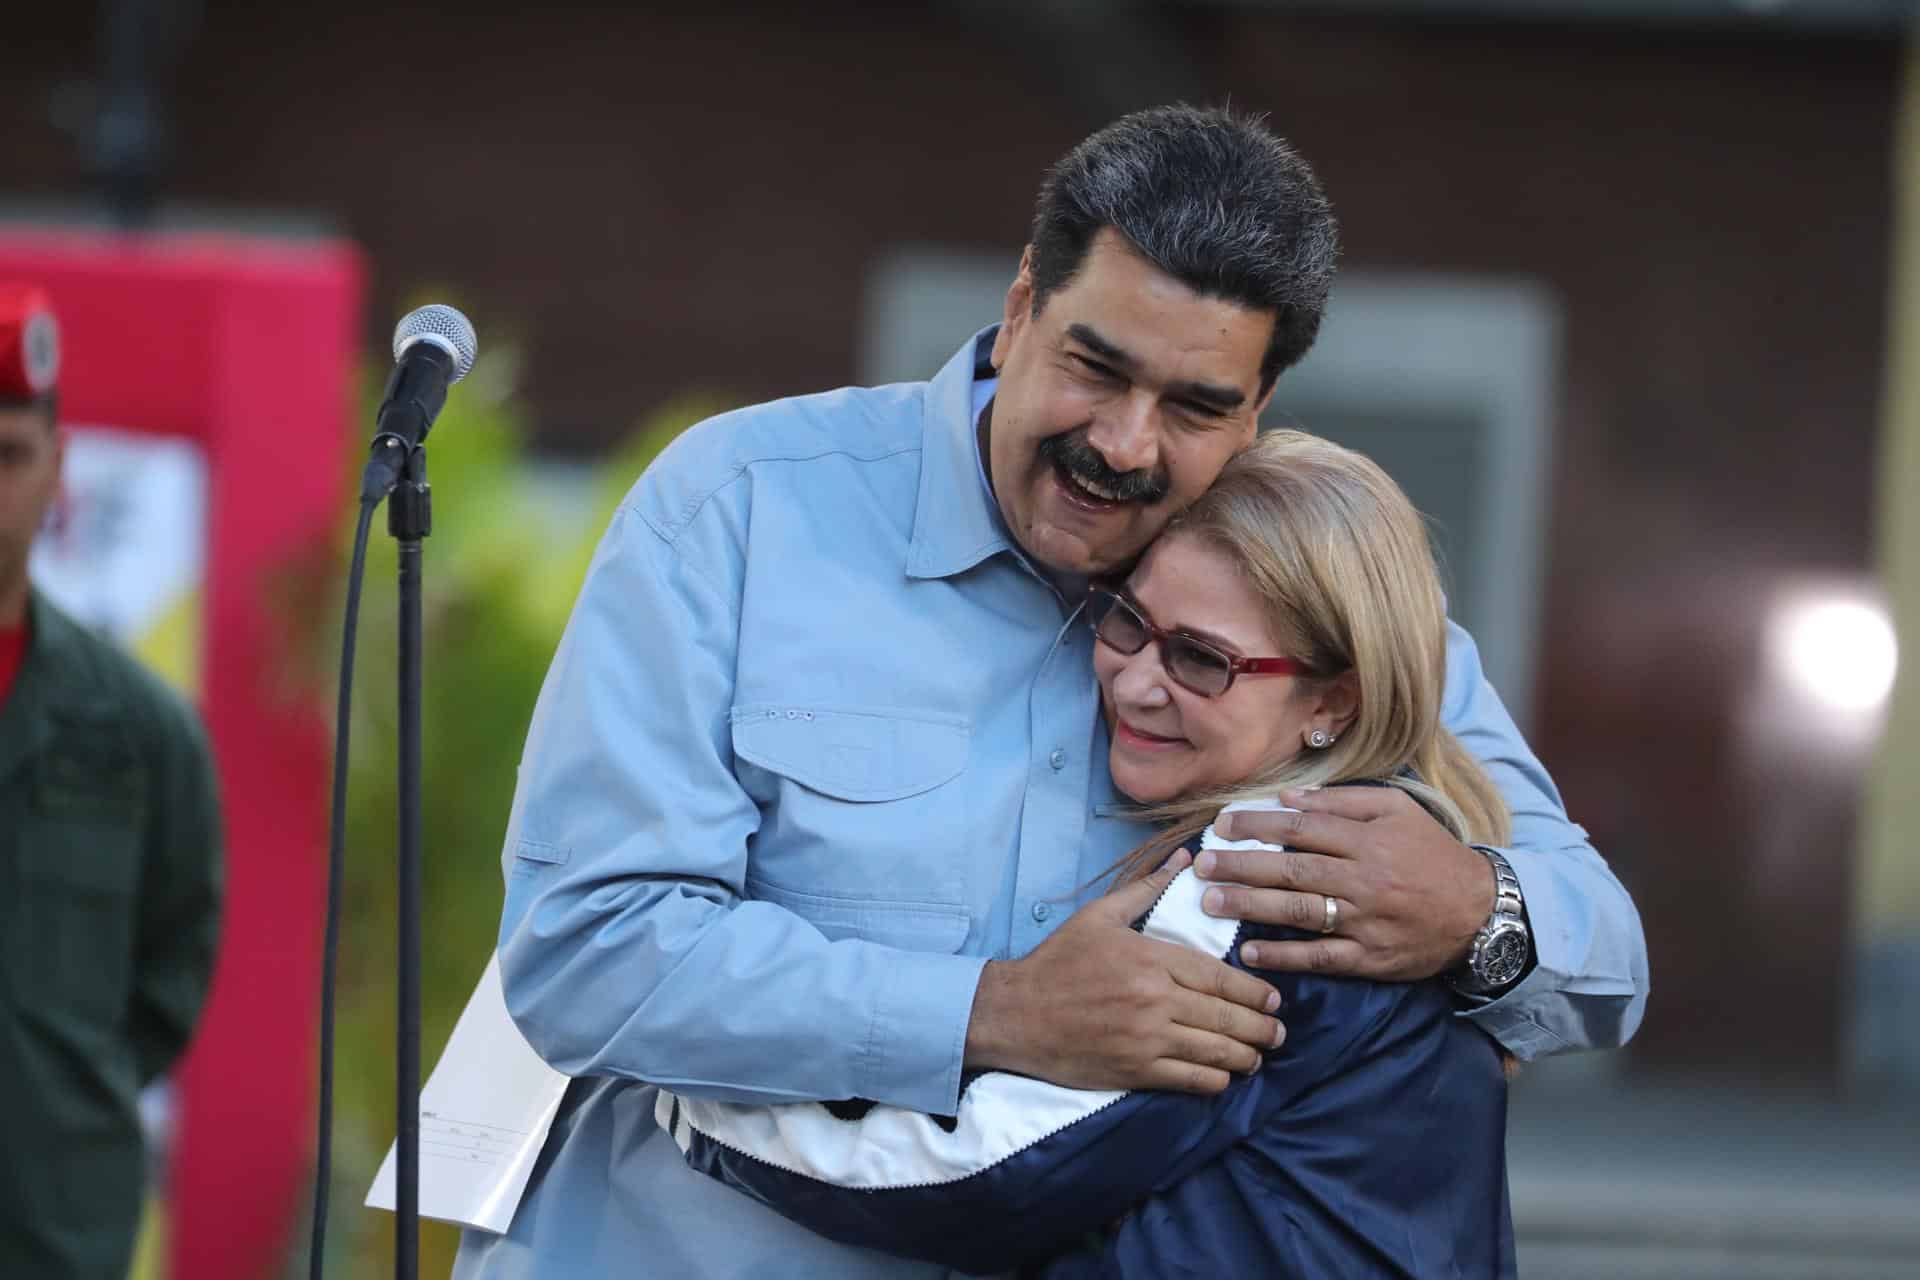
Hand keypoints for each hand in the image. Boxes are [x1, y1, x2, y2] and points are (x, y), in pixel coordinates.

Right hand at [964, 851, 1285, 1093]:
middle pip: (1226, 1016)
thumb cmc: (1058, 961)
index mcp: (1150, 958)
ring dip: (1246, 1056)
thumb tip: (1185, 859)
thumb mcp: (1099, 915)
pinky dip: (1215, 1079)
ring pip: (1215, 1051)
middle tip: (1278, 1033)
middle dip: (1260, 1027)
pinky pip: (1191, 1079)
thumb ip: (1146, 888)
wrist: (1015, 1014)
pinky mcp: (1135, 1071)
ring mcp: (1146, 1039)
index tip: (1274, 1000)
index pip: (1219, 977)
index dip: (1253, 992)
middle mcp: (1155, 999)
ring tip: (1258, 1056)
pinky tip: (1224, 1075)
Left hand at [1195, 787, 1493, 980]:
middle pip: (1292, 869)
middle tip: (1201, 865)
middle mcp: (1364, 879)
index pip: (1301, 829)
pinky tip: (1252, 951)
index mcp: (1368, 840)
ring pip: (1300, 911)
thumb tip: (1290, 797)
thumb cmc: (1432, 855)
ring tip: (1211, 902)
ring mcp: (1366, 921)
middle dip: (1241, 865)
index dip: (1257, 826)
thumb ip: (1344, 802)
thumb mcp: (1398, 811)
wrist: (1481, 910)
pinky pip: (1321, 957)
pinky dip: (1285, 956)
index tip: (1221, 826)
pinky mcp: (1370, 958)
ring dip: (1251, 906)